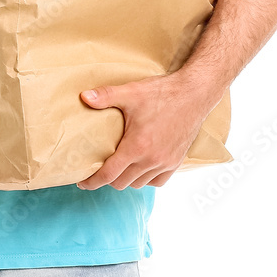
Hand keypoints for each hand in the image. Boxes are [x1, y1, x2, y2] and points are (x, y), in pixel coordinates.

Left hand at [76, 73, 211, 189]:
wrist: (193, 94)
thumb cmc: (161, 93)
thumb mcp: (130, 92)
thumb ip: (105, 96)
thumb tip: (83, 97)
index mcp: (137, 147)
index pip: (109, 174)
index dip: (93, 181)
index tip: (82, 183)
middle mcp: (151, 160)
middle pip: (122, 183)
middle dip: (108, 179)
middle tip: (99, 169)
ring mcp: (166, 163)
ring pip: (139, 184)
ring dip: (126, 179)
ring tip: (118, 167)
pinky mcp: (176, 162)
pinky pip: (157, 181)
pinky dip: (146, 179)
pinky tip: (140, 167)